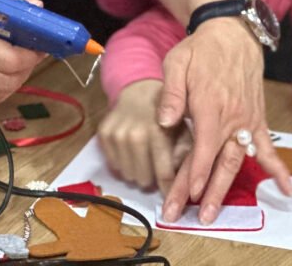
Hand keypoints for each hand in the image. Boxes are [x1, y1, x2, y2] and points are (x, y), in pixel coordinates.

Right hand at [0, 0, 43, 109]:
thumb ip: (9, 2)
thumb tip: (39, 10)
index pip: (9, 57)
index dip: (30, 54)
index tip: (38, 47)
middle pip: (7, 78)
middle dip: (26, 67)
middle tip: (30, 55)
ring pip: (0, 92)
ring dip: (14, 78)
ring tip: (12, 63)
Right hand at [97, 79, 191, 193]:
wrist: (139, 89)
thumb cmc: (167, 112)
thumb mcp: (184, 128)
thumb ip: (187, 153)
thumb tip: (188, 182)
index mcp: (157, 131)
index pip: (164, 173)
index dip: (170, 191)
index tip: (175, 203)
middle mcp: (133, 134)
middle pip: (143, 180)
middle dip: (153, 179)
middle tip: (159, 170)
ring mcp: (116, 134)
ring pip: (128, 176)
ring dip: (139, 173)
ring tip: (146, 160)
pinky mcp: (103, 134)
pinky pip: (114, 166)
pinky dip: (125, 165)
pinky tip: (133, 152)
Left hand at [156, 18, 291, 223]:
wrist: (232, 33)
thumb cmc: (200, 49)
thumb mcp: (177, 62)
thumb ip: (172, 93)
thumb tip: (165, 120)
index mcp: (209, 106)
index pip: (203, 148)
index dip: (195, 174)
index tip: (188, 195)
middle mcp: (232, 118)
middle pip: (218, 162)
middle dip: (205, 192)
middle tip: (194, 217)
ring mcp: (247, 121)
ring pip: (237, 161)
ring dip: (226, 189)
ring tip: (216, 214)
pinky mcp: (257, 120)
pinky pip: (268, 147)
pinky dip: (278, 169)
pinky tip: (288, 190)